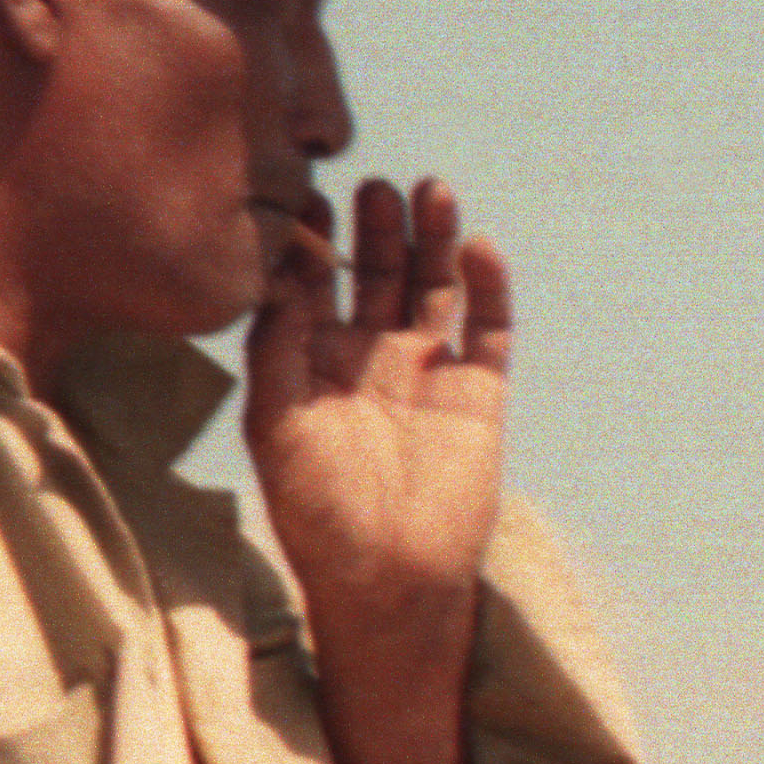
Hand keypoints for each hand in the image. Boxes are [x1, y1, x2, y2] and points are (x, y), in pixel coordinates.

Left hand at [246, 176, 507, 763]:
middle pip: (379, 274)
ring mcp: (428, 374)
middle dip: (376, 228)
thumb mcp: (274, 425)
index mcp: (314, 364)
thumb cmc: (318, 512)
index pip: (316, 284)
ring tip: (429, 188)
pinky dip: (489, 288)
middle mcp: (371, 360)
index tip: (307, 196)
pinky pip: (489, 329)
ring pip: (434, 289)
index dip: (314, 241)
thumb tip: (280, 275)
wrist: (389, 580)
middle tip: (371, 183)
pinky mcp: (479, 394)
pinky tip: (480, 248)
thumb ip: (277, 349)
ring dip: (432, 240)